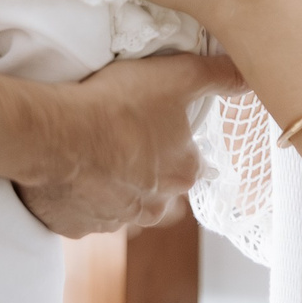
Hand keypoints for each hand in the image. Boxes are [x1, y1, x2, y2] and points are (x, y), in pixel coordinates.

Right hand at [16, 51, 240, 236]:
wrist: (53, 135)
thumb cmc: (118, 105)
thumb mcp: (177, 76)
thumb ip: (217, 76)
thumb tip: (248, 76)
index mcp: (183, 175)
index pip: (190, 162)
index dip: (172, 140)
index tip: (152, 123)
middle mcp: (153, 208)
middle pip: (156, 188)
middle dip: (143, 168)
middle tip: (120, 136)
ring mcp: (111, 221)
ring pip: (118, 203)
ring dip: (109, 184)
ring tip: (91, 151)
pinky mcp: (73, 226)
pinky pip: (80, 211)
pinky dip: (77, 195)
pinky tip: (68, 170)